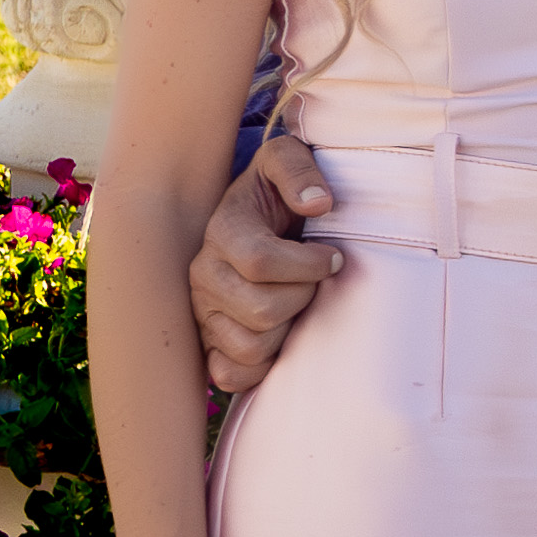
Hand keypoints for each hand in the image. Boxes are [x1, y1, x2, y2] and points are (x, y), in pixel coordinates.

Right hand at [192, 136, 338, 393]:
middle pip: (261, 310)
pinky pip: (229, 375)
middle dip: (303, 296)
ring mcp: (202, 314)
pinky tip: (280, 336)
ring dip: (287, 329)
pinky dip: (260, 365)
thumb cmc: (278, 193)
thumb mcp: (287, 160)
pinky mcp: (208, 344)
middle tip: (315, 283)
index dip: (309, 265)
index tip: (334, 256)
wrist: (254, 221)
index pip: (260, 261)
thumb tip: (319, 204)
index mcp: (222, 231)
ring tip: (296, 304)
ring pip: (250, 346)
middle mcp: (203, 275)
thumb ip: (300, 169)